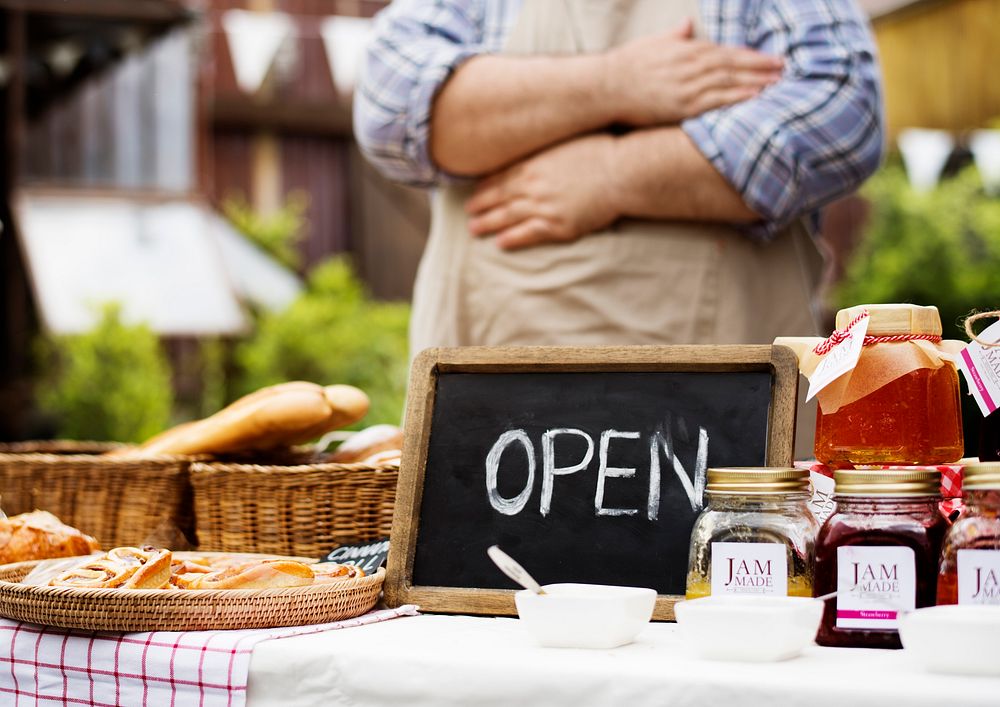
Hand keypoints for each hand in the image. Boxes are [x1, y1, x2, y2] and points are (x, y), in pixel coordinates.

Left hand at [465, 134, 618, 250]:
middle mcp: (533, 184)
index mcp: (534, 163)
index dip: (485, 186)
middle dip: (480, 205)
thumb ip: (546, 150)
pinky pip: (529, 234)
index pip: (500, 175)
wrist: (622, 171)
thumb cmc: (600, 151)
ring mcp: (544, 206)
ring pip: (507, 216)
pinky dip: (512, 238)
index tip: (474, 191)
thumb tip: (536, 153)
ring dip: (488, 223)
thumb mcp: (566, 141)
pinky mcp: (558, 225)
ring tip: (473, 229)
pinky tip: (500, 243)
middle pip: (498, 197)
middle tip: (467, 212)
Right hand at [600, 18, 782, 124]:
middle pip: (733, 64)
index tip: (771, 58)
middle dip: (761, 66)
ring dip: (755, 81)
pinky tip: (754, 97)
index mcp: (686, 50)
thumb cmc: (627, 65)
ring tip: (778, 83)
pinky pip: (715, 101)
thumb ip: (675, 36)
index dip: (751, 55)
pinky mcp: (681, 106)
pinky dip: (737, 97)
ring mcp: (687, 86)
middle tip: (784, 68)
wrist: (605, 86)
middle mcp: (690, 66)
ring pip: (729, 80)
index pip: (726, 51)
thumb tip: (687, 24)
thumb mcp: (653, 44)